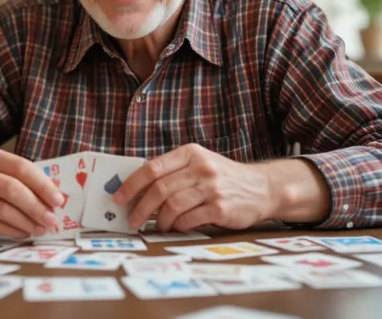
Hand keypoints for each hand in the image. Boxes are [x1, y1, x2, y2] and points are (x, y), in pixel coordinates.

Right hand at [0, 146, 64, 238]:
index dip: (42, 184)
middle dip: (36, 206)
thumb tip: (51, 196)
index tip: (58, 199)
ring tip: (41, 229)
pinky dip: (12, 230)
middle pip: (12, 189)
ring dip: (27, 222)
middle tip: (52, 219)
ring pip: (3, 210)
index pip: (21, 167)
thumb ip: (16, 177)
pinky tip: (24, 232)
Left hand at [113, 144, 273, 231]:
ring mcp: (212, 188)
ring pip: (172, 206)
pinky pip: (189, 219)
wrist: (262, 188)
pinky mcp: (220, 208)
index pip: (152, 168)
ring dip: (160, 220)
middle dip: (140, 208)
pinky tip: (176, 227)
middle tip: (132, 220)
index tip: (118, 198)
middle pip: (159, 189)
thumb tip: (137, 191)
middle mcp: (201, 167)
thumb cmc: (223, 178)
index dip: (131, 185)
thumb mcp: (199, 164)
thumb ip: (173, 172)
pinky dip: (177, 226)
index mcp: (190, 153)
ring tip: (158, 226)